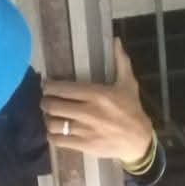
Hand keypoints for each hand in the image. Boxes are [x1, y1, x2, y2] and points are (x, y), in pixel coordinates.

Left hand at [41, 38, 153, 164]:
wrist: (139, 139)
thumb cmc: (132, 109)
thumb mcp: (128, 84)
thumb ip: (120, 61)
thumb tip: (116, 40)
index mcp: (96, 94)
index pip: (62, 88)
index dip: (48, 87)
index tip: (46, 86)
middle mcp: (87, 111)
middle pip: (52, 106)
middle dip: (45, 102)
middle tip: (46, 101)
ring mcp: (84, 130)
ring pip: (52, 124)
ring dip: (48, 119)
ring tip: (51, 116)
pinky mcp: (83, 145)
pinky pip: (58, 140)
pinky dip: (52, 136)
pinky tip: (55, 132)